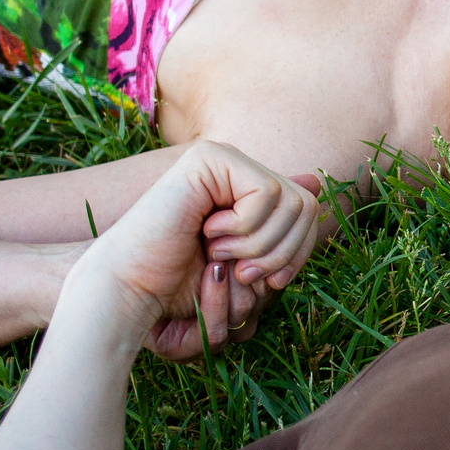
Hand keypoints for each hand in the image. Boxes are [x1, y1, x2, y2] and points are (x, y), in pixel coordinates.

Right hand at [61, 142, 323, 360]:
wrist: (132, 291)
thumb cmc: (183, 288)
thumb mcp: (248, 266)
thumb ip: (282, 232)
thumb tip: (316, 182)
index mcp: (244, 192)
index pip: (309, 213)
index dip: (297, 255)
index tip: (266, 282)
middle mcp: (236, 169)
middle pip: (308, 206)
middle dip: (282, 254)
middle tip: (240, 272)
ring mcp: (221, 158)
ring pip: (294, 201)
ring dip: (259, 245)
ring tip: (218, 254)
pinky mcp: (209, 158)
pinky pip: (268, 192)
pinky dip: (245, 228)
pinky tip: (208, 232)